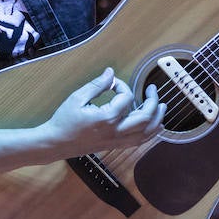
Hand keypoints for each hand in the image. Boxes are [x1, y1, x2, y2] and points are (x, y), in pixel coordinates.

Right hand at [39, 68, 164, 156]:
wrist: (56, 143)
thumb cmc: (64, 120)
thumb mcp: (77, 98)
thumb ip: (97, 85)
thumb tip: (111, 73)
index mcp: (107, 118)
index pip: (126, 98)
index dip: (123, 86)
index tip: (114, 82)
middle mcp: (116, 132)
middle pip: (146, 118)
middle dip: (153, 102)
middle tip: (153, 90)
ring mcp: (117, 141)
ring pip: (147, 133)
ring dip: (157, 119)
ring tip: (162, 107)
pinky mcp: (115, 146)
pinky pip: (139, 141)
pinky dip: (150, 133)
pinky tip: (154, 127)